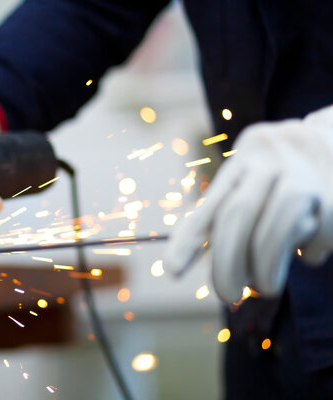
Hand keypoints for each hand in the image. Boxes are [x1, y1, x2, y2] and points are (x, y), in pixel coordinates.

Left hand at [164, 105, 332, 302]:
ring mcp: (305, 171)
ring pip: (277, 225)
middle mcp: (270, 158)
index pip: (210, 204)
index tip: (172, 272)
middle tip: (226, 295)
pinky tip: (307, 256)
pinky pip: (317, 234)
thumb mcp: (251, 182)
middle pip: (238, 213)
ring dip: (266, 265)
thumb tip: (190, 264)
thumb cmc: (281, 176)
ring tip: (266, 288)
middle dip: (227, 262)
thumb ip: (225, 215)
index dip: (188, 239)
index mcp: (243, 159)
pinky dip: (309, 254)